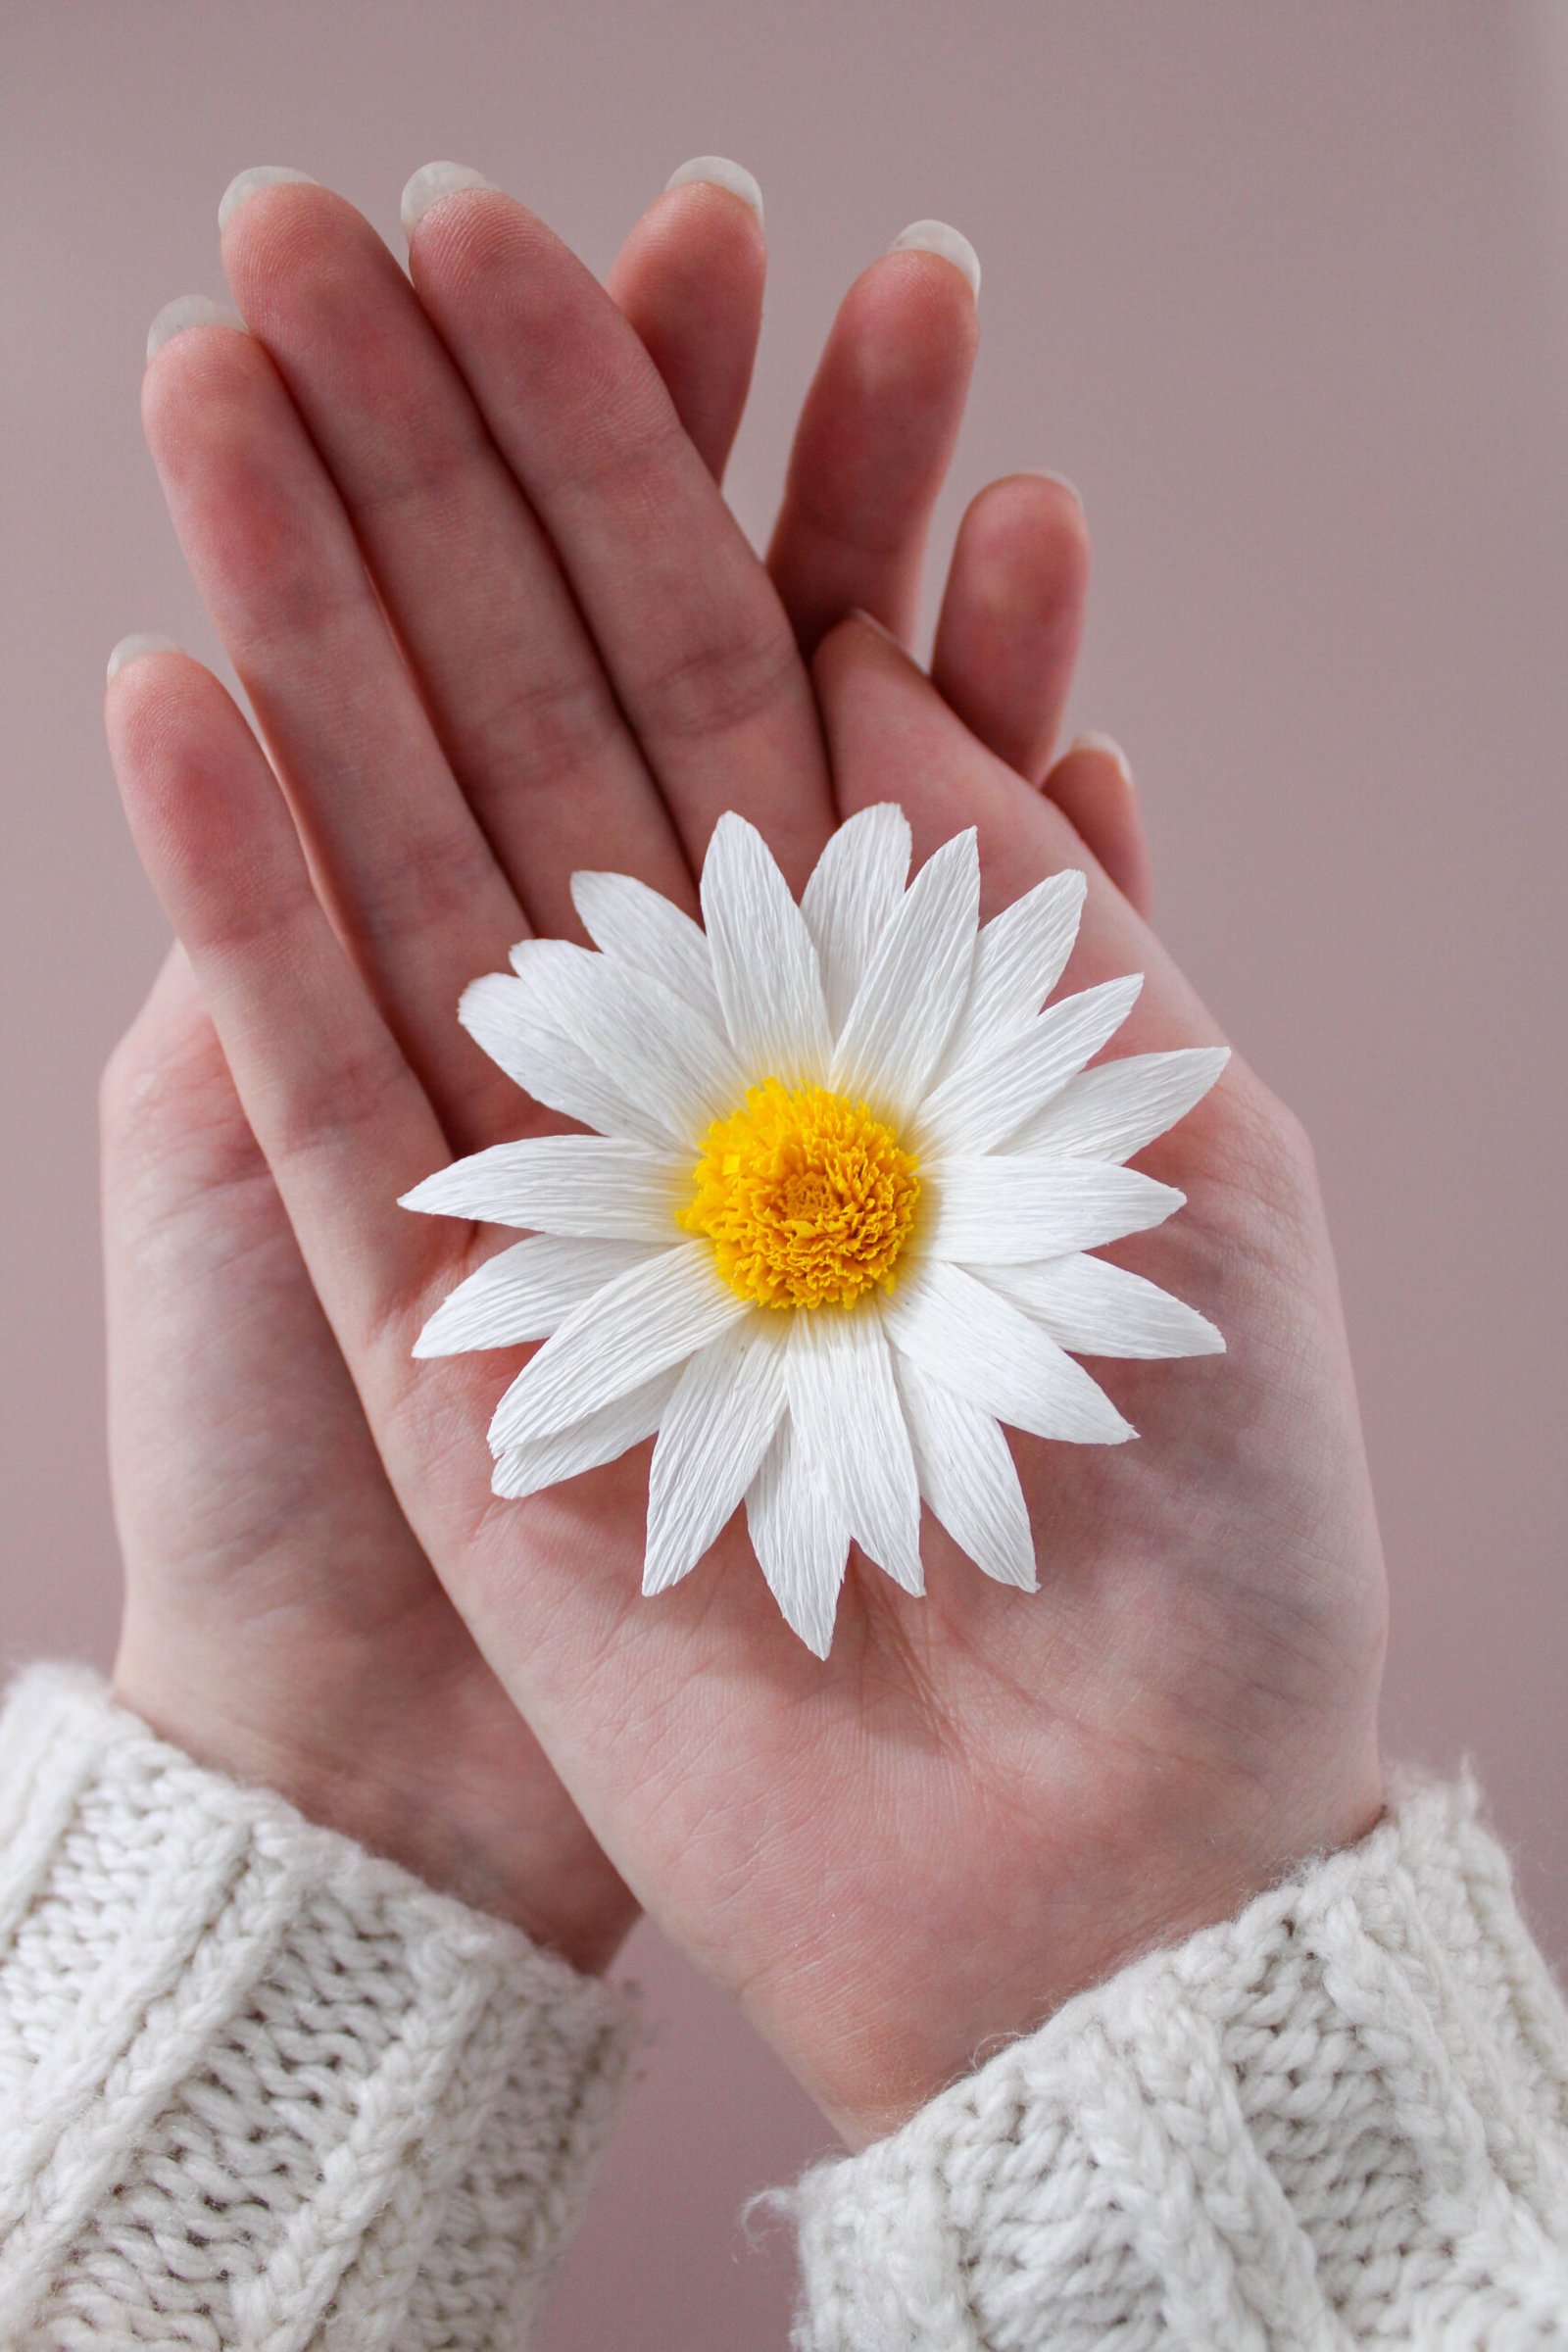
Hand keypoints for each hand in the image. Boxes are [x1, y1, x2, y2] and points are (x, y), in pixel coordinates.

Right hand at [107, 166, 1116, 1971]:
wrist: (1087, 1852)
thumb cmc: (1200, 1516)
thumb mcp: (1175, 1146)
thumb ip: (1019, 898)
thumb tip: (894, 656)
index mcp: (905, 990)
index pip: (768, 658)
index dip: (697, 448)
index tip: (640, 228)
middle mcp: (720, 1051)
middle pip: (555, 709)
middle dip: (462, 466)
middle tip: (350, 218)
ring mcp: (563, 1174)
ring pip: (404, 844)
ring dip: (310, 609)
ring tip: (215, 371)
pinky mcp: (443, 1326)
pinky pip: (324, 1072)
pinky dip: (243, 887)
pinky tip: (172, 678)